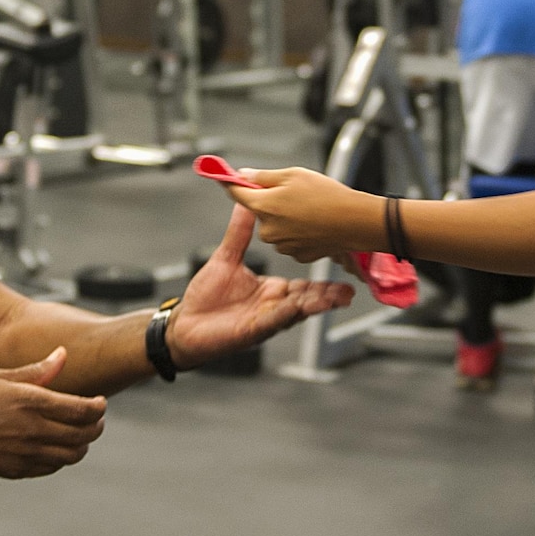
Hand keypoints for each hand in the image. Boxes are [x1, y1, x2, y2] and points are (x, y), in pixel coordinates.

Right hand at [0, 347, 106, 478]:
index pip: (83, 410)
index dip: (98, 408)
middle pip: (83, 435)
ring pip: (71, 455)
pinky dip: (61, 458)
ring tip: (79, 434)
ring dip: (81, 445)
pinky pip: (51, 468)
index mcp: (30, 402)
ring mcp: (25, 454)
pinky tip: (56, 447)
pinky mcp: (16, 471)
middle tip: (95, 419)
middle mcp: (32, 431)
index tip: (100, 403)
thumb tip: (63, 354)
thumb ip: (37, 370)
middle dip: (96, 426)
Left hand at [165, 205, 354, 367]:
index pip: (303, 286)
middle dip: (329, 296)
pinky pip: (273, 321)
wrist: (185, 324)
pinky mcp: (253, 331)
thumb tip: (247, 204)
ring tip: (334, 299)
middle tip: (349, 290)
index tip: (339, 268)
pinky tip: (298, 307)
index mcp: (271, 291)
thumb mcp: (226, 258)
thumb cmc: (205, 296)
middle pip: (308, 301)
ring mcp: (265, 320)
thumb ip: (239, 232)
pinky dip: (286, 313)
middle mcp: (273, 307)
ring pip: (296, 312)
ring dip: (315, 306)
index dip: (323, 282)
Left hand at [224, 166, 375, 265]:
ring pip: (275, 226)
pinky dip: (298, 231)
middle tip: (292, 192)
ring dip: (285, 217)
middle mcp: (268, 230)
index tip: (227, 177)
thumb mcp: (293, 175)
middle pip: (259, 212)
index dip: (232, 182)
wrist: (356, 222)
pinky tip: (314, 223)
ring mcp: (282, 245)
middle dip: (270, 202)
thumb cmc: (327, 195)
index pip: (236, 193)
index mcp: (263, 207)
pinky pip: (290, 239)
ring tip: (309, 208)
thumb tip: (242, 175)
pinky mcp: (297, 254)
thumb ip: (263, 176)